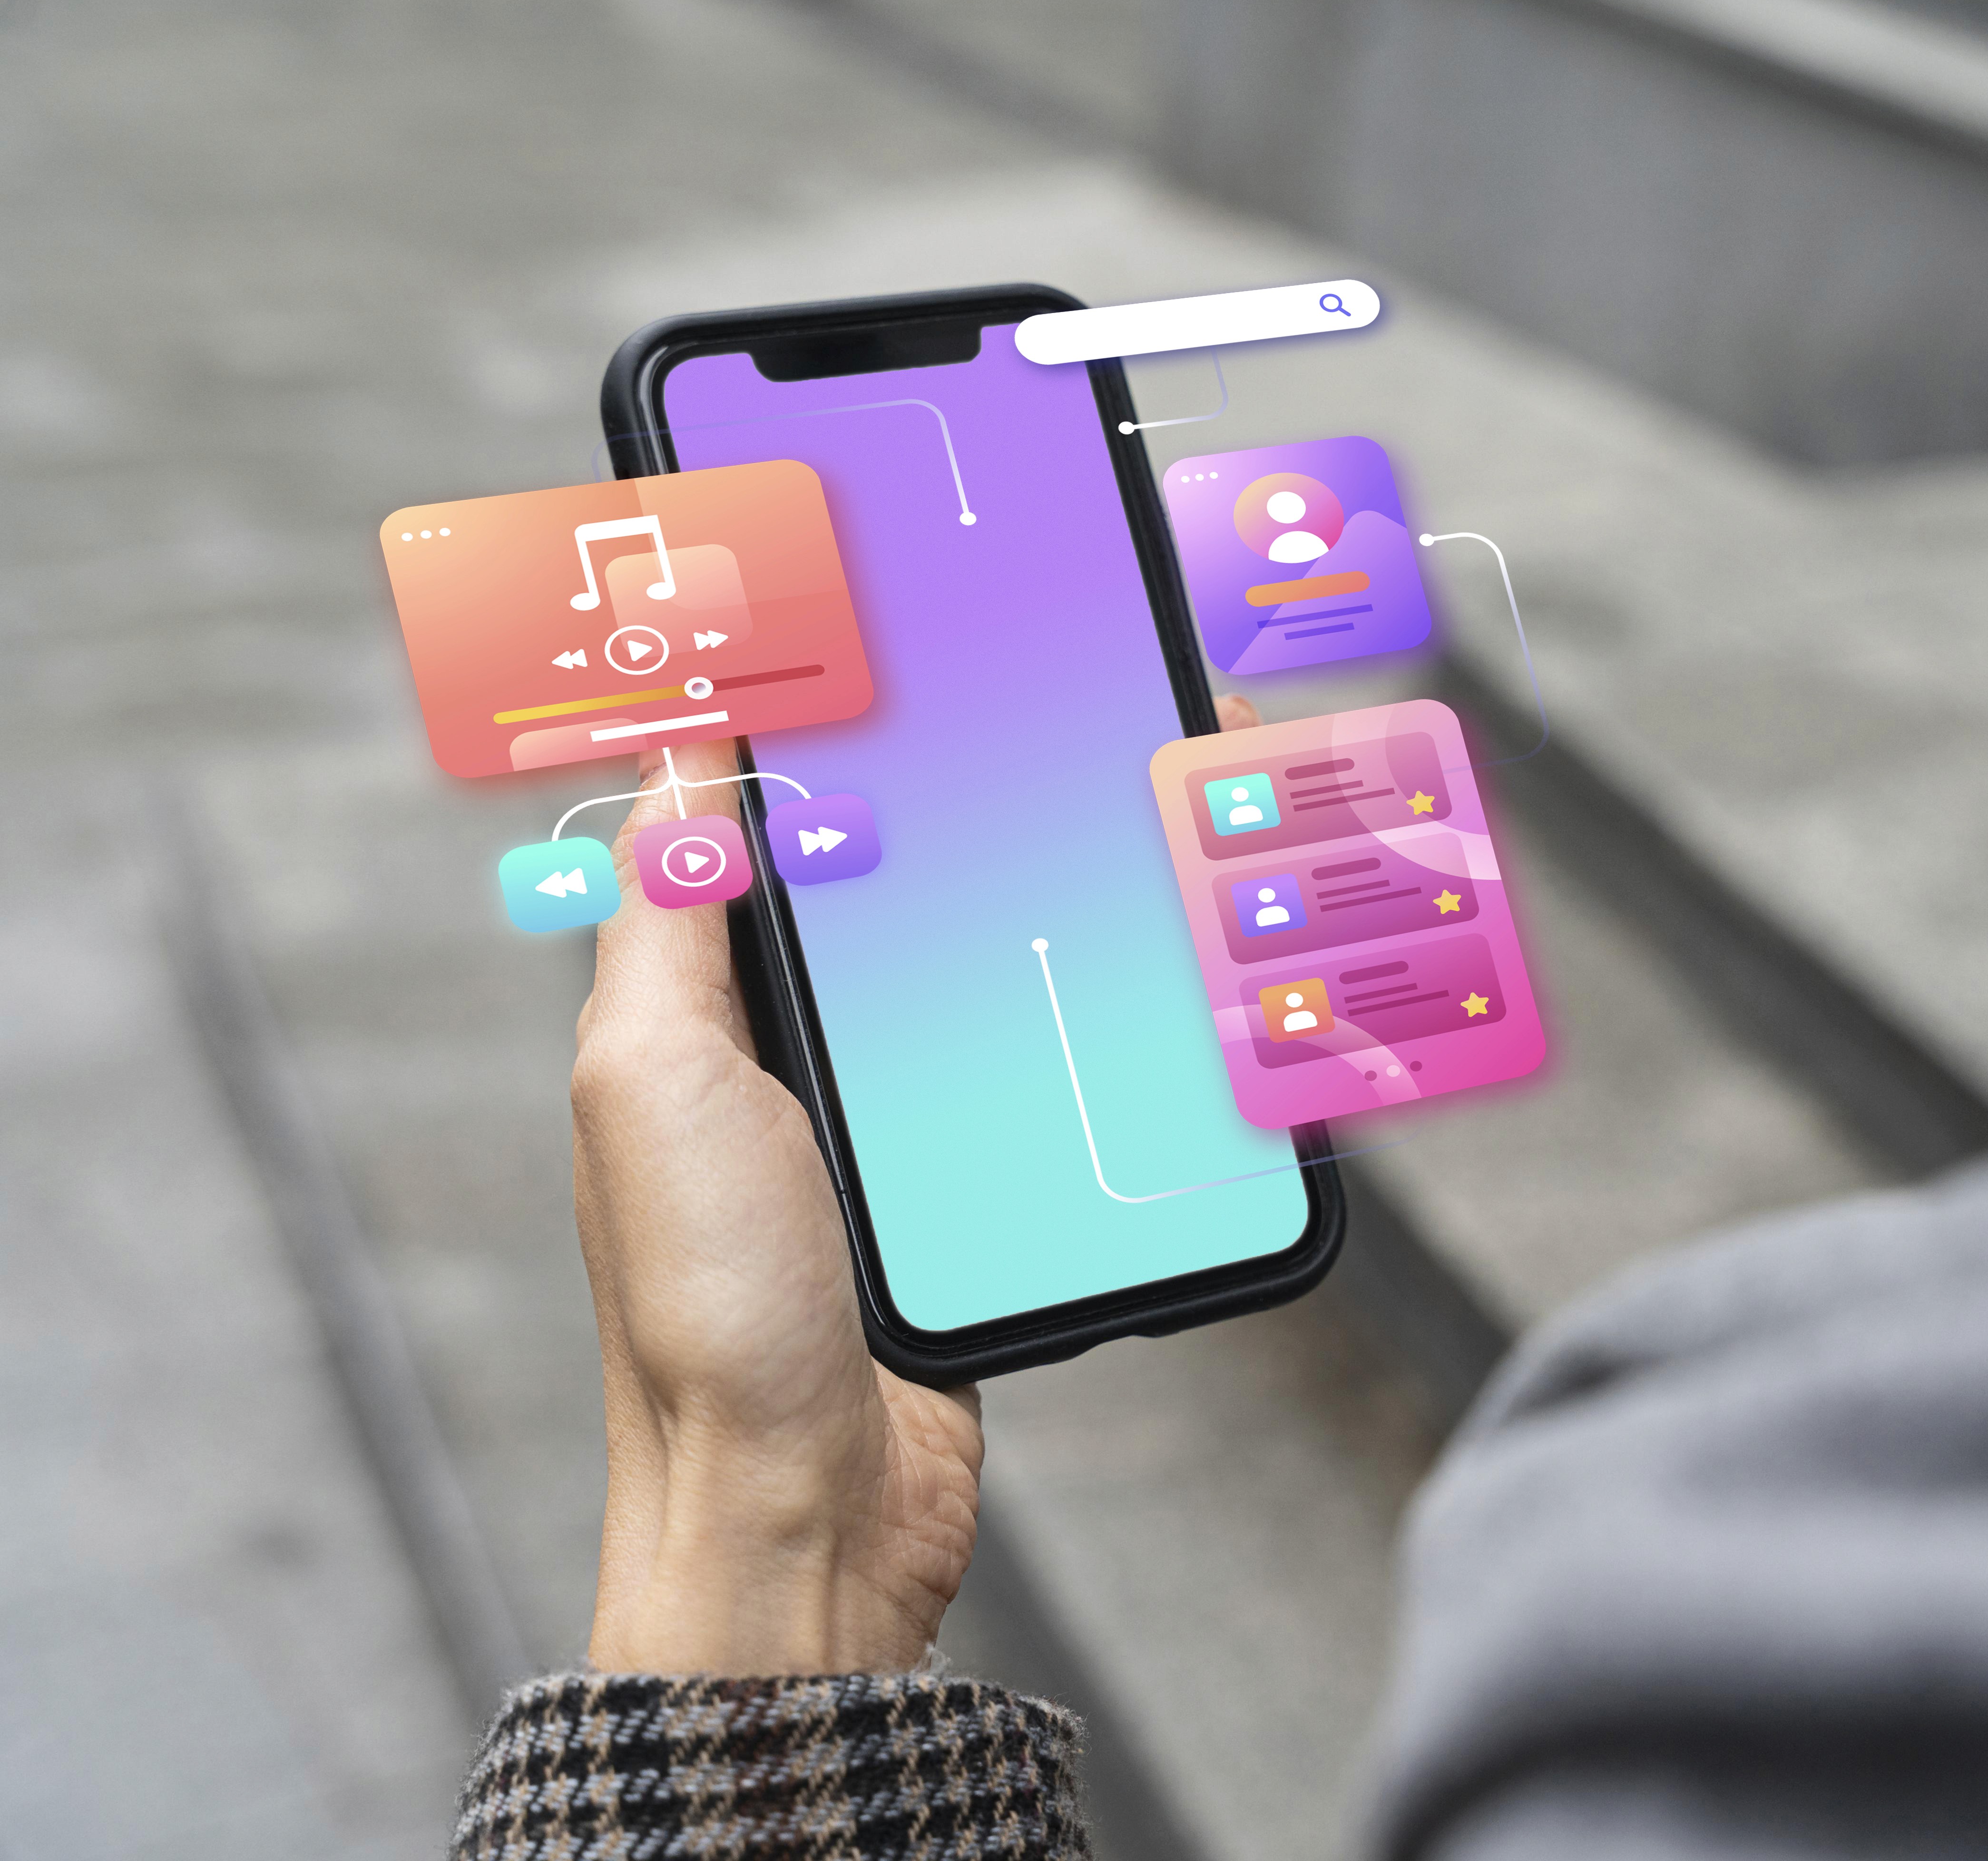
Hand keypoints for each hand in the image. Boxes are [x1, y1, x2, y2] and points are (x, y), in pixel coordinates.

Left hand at [566, 700, 1257, 1674]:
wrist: (810, 1512)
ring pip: (1016, 960)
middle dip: (1016, 784)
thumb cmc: (708, 1313)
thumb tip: (670, 750)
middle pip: (929, 871)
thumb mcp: (648, 1081)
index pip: (782, 815)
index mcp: (719, 1004)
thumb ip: (664, 916)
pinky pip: (1063, 1071)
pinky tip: (1193, 962)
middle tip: (1122, 707)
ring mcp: (912, 1120)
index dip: (840, 716)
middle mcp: (817, 1050)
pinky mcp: (991, 1188)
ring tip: (1193, 805)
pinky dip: (1127, 1015)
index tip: (921, 621)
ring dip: (1095, 889)